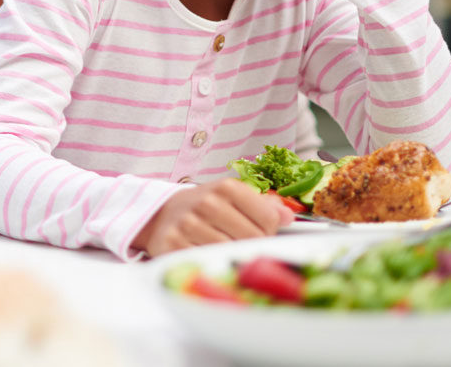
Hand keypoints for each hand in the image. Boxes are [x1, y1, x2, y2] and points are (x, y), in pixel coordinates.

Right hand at [133, 179, 292, 256]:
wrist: (161, 215)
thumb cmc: (204, 208)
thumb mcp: (232, 198)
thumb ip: (263, 205)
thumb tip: (288, 216)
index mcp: (226, 188)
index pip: (268, 219)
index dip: (269, 230)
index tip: (260, 230)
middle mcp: (206, 203)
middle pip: (253, 238)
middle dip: (254, 245)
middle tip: (243, 243)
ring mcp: (188, 225)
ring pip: (232, 252)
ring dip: (234, 256)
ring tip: (227, 250)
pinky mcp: (174, 245)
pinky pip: (209, 262)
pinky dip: (214, 263)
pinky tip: (210, 256)